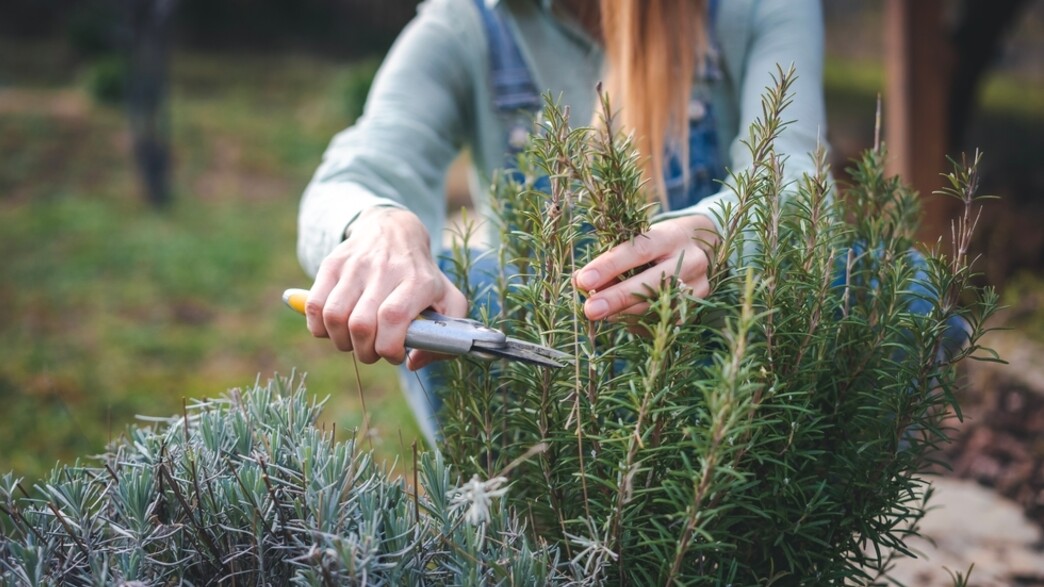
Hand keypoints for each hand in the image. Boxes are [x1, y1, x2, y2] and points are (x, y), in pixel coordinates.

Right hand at [304, 207, 467, 369]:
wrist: (395, 231)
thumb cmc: (422, 276)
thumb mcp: (448, 300)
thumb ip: (444, 339)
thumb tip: (412, 362)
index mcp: (417, 282)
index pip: (393, 318)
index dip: (389, 347)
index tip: (395, 354)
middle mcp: (385, 270)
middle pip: (361, 324)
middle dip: (365, 352)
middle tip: (373, 351)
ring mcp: (355, 266)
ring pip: (334, 317)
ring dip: (342, 342)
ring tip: (354, 341)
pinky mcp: (332, 264)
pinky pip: (315, 305)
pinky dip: (319, 327)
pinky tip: (334, 328)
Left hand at [572, 214, 717, 320]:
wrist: (705, 243)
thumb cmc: (660, 240)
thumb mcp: (641, 238)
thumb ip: (613, 257)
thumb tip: (581, 281)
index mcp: (672, 235)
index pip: (638, 251)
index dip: (609, 267)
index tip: (583, 281)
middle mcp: (691, 259)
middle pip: (651, 283)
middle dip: (617, 298)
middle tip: (590, 310)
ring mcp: (699, 284)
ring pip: (657, 306)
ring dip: (624, 313)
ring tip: (599, 312)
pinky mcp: (699, 304)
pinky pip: (664, 319)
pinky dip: (639, 321)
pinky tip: (623, 317)